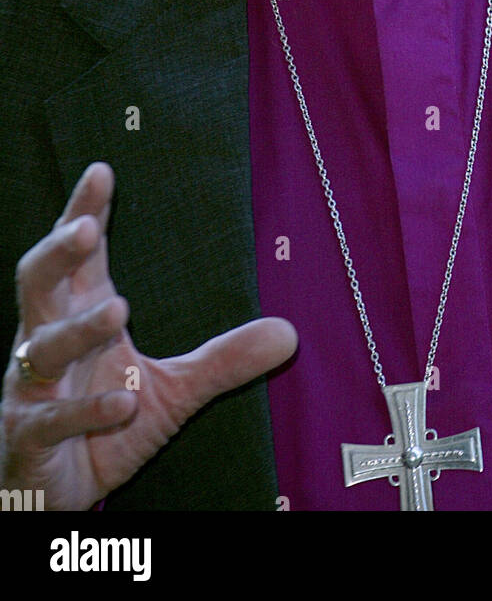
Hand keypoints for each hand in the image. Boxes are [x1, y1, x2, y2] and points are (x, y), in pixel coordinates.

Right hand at [0, 162, 296, 509]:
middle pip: (38, 281)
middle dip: (58, 251)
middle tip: (87, 228)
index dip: (83, 211)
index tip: (101, 171)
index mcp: (81, 313)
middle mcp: (48, 340)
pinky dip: (87, 410)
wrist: (60, 493)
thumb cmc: (108, 424)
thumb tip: (290, 332)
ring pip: (42, 345)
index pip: (78, 255)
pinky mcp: (30, 436)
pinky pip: (51, 418)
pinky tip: (123, 404)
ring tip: (117, 308)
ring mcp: (33, 388)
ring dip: (77, 328)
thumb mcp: (176, 390)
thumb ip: (225, 360)